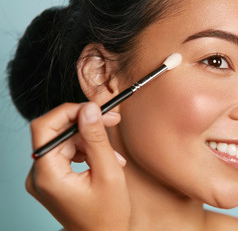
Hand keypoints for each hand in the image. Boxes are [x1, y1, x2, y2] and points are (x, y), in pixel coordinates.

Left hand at [26, 102, 129, 230]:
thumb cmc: (108, 214)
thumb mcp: (109, 172)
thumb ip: (97, 138)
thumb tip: (89, 109)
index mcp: (48, 175)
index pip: (45, 127)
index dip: (69, 112)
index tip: (94, 109)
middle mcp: (38, 176)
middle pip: (56, 132)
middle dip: (85, 124)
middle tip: (110, 120)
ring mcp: (43, 178)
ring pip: (64, 141)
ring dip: (89, 140)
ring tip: (113, 153)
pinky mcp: (51, 179)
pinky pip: (66, 153)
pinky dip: (86, 151)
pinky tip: (104, 158)